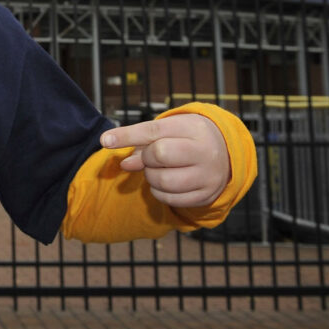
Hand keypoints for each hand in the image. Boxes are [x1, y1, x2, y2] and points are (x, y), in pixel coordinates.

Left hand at [100, 113, 229, 207]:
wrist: (224, 152)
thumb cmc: (186, 137)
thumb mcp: (168, 131)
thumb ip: (142, 142)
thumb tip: (125, 164)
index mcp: (192, 128)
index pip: (153, 130)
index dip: (126, 135)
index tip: (104, 140)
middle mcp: (204, 151)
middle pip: (160, 154)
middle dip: (146, 158)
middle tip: (150, 158)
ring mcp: (208, 175)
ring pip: (164, 181)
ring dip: (150, 177)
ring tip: (157, 170)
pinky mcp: (207, 195)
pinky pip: (172, 200)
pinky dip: (159, 193)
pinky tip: (164, 184)